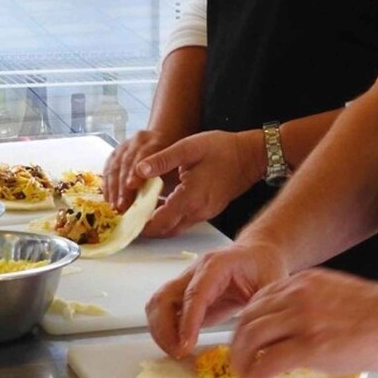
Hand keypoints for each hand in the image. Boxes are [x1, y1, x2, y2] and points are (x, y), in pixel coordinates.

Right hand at [102, 128, 180, 212]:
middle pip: (126, 162)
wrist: (166, 137)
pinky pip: (108, 168)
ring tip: (114, 206)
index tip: (131, 185)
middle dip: (122, 185)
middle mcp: (139, 141)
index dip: (136, 170)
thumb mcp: (177, 167)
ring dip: (113, 188)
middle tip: (121, 205)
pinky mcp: (116, 153)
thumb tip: (163, 204)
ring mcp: (125, 146)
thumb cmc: (173, 158)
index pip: (145, 154)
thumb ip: (169, 180)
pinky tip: (109, 199)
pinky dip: (108, 185)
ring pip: (115, 166)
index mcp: (157, 141)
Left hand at [135, 129, 264, 236]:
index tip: (126, 218)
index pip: (160, 221)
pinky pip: (184, 221)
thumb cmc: (222, 149)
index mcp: (191, 197)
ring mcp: (205, 213)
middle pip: (166, 229)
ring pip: (175, 227)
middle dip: (146, 227)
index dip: (141, 223)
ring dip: (157, 224)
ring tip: (140, 212)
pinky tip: (159, 205)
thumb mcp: (189, 147)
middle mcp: (198, 211)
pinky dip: (169, 218)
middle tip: (128, 217)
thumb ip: (162, 160)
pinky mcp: (208, 211)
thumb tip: (138, 171)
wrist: (250, 156)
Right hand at [145, 241, 288, 357]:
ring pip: (157, 304)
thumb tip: (247, 341)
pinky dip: (163, 330)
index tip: (186, 345)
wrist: (258, 253)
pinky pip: (162, 311)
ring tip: (177, 352)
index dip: (187, 321)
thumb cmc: (264, 266)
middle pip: (164, 297)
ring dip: (160, 331)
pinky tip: (177, 345)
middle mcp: (194, 271)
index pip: (195, 293)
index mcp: (217, 265)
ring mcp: (185, 281)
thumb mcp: (270, 285)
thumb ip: (259, 309)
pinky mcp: (183, 294)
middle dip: (165, 329)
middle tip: (180, 353)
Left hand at [228, 269, 377, 377]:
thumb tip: (293, 326)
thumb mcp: (334, 295)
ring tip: (245, 377)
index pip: (257, 302)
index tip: (245, 342)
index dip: (245, 325)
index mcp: (301, 283)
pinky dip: (256, 374)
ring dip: (242, 361)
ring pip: (251, 338)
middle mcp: (296, 296)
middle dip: (237, 345)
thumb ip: (309, 304)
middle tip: (239, 364)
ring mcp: (302, 319)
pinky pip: (269, 360)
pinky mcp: (311, 344)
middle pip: (247, 320)